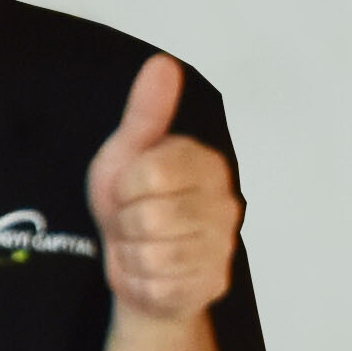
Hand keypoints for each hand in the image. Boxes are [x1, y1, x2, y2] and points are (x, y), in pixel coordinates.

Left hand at [84, 57, 238, 327]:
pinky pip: (158, 287)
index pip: (151, 173)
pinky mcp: (212, 284)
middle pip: (151, 219)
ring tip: (143, 245)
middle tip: (135, 222)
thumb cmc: (132, 202)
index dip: (125, 186)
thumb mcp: (127, 154)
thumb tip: (163, 63)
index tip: (129, 189)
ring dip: (132, 255)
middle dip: (127, 224)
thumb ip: (146, 112)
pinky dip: (141, 283)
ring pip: (154, 256)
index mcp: (205, 164)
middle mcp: (226, 203)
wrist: (135, 264)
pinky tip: (151, 272)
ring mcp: (223, 246)